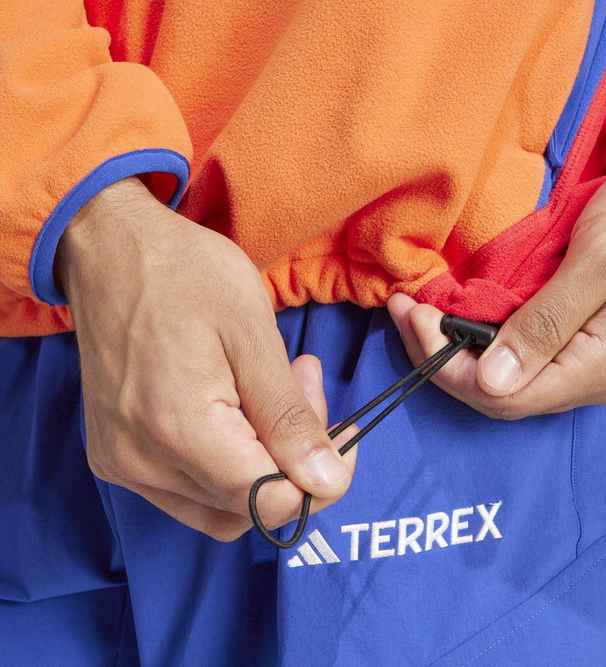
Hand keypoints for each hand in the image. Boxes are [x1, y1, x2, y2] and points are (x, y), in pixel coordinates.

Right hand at [58, 178, 355, 540]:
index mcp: (177, 428)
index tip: (345, 430)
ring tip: (277, 388)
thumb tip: (327, 482)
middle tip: (306, 383)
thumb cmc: (187, 274)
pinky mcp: (115, 455)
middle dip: (297, 457)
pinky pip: (190, 490)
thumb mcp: (253, 333)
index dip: (321, 477)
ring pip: (223, 506)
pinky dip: (231, 461)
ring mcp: (121, 463)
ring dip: (266, 460)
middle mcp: (139, 461)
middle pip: (249, 504)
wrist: (111, 250)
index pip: (268, 501)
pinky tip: (242, 406)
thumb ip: (289, 416)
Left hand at [388, 156, 605, 418]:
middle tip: (408, 310)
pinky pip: (540, 357)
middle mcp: (605, 378)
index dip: (443, 364)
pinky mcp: (605, 342)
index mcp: (605, 365)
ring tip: (429, 309)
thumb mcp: (602, 257)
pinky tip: (475, 312)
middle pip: (505, 393)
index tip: (411, 317)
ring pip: (520, 377)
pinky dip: (498, 340)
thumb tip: (493, 381)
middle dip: (445, 357)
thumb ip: (548, 323)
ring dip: (468, 348)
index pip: (502, 394)